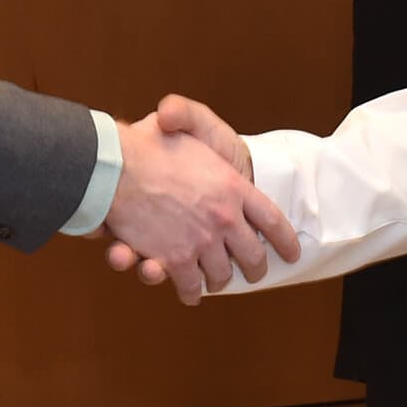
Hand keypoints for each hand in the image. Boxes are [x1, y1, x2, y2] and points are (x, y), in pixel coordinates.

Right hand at [98, 98, 297, 303]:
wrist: (115, 167)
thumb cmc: (145, 141)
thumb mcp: (182, 119)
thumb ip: (187, 114)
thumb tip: (174, 117)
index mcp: (234, 186)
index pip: (272, 220)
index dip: (284, 241)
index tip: (292, 254)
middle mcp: (225, 218)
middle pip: (252, 256)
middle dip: (255, 269)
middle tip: (253, 273)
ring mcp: (202, 242)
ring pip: (222, 275)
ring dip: (220, 280)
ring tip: (216, 281)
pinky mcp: (175, 260)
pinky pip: (190, 284)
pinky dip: (190, 290)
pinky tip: (191, 291)